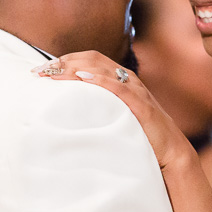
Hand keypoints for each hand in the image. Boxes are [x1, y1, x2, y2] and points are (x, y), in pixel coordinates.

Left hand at [34, 51, 196, 168]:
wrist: (172, 152)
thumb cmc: (142, 136)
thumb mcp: (116, 116)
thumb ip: (98, 108)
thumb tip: (68, 111)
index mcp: (121, 79)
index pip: (89, 59)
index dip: (64, 60)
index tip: (41, 70)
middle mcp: (128, 80)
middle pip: (92, 59)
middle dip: (64, 62)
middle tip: (40, 72)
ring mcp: (136, 91)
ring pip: (103, 69)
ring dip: (76, 68)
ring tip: (54, 73)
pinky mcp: (142, 107)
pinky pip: (121, 88)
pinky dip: (101, 80)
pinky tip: (83, 78)